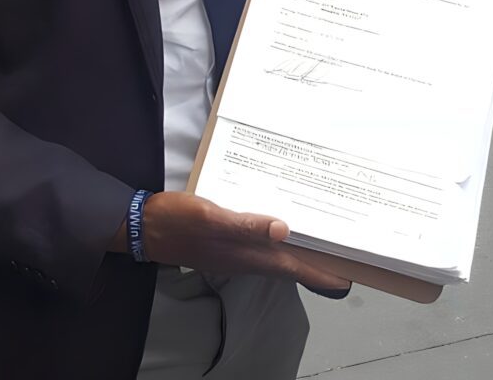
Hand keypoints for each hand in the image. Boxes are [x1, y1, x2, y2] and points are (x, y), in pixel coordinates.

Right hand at [141, 191, 349, 295]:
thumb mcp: (210, 217)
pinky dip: (278, 237)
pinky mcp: (226, 242)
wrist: (144, 227)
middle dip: (317, 261)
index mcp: (247, 254)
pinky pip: (260, 244)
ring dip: (299, 250)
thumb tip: (282, 230)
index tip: (348, 275)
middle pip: (290, 264)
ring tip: (322, 239)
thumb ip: (245, 224)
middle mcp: (245, 258)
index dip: (321, 272)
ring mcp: (235, 252)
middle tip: (344, 252)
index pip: (294, 267)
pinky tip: (282, 224)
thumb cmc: (176, 220)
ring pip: (277, 255)